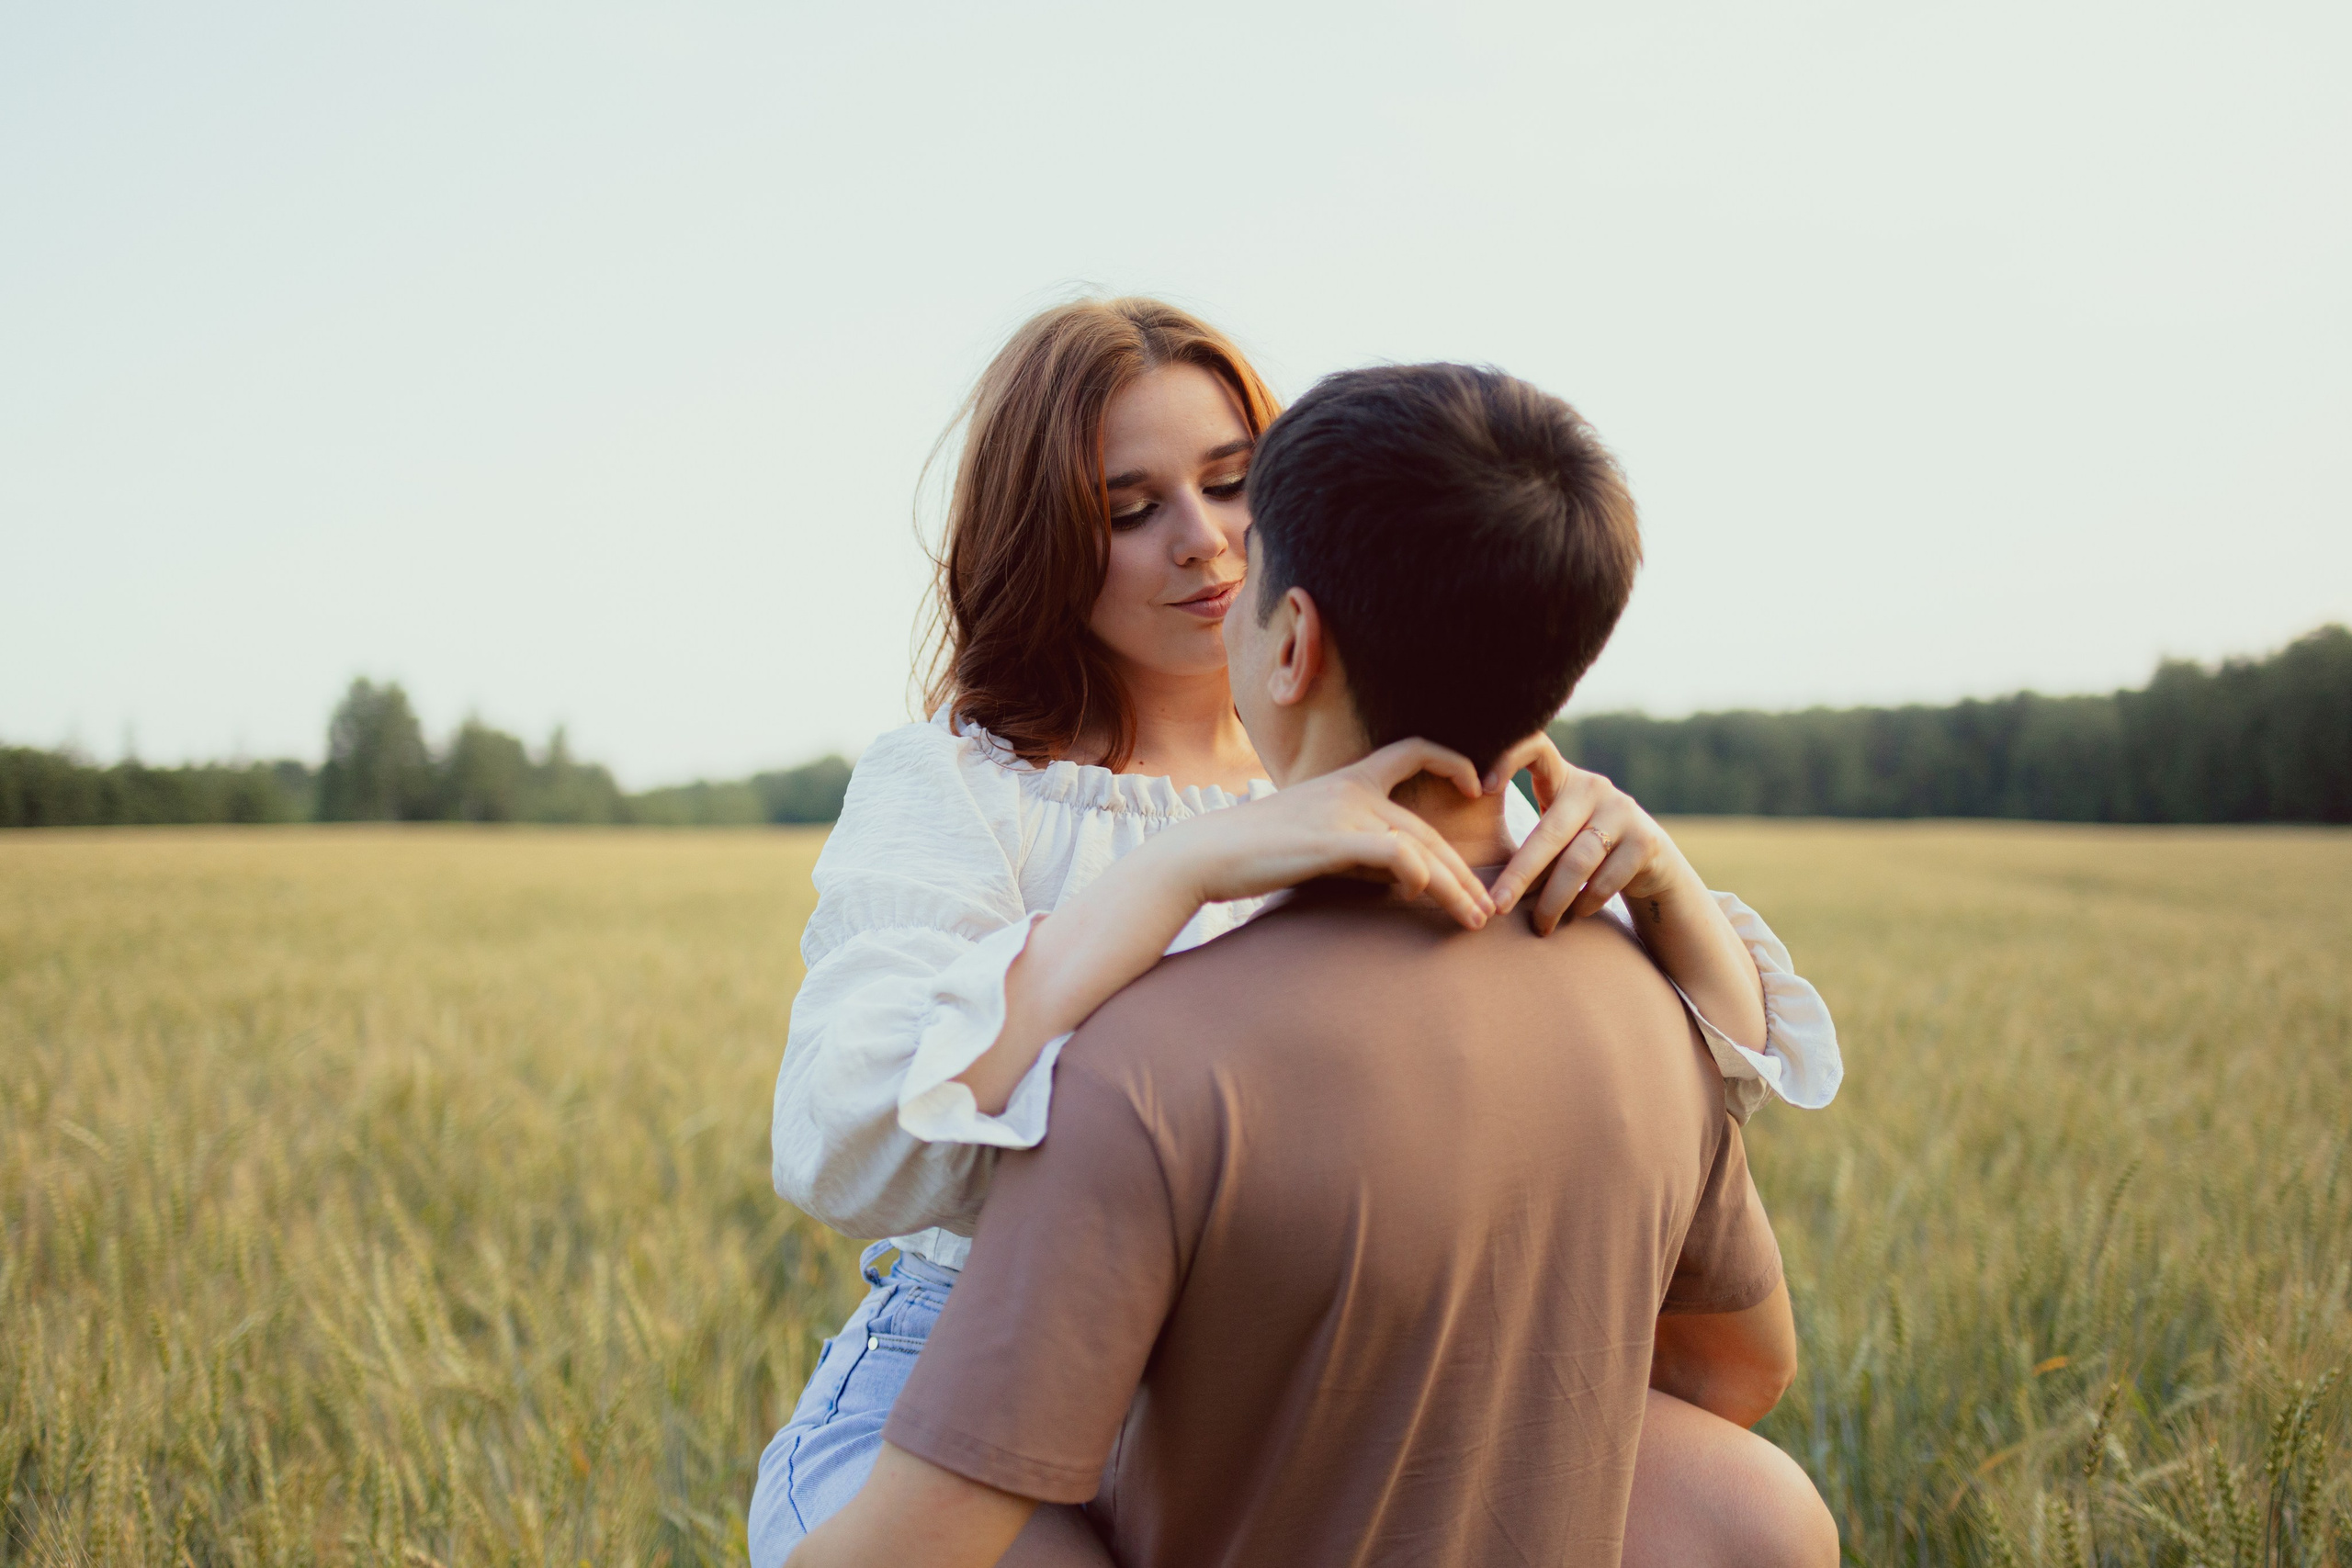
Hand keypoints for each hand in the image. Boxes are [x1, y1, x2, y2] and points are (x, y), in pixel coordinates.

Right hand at [1163, 739, 1497, 930]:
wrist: (1206, 854)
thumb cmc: (1257, 853)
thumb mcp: (1318, 842)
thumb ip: (1362, 849)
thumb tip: (1406, 876)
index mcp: (1348, 779)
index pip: (1413, 750)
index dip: (1452, 761)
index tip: (1474, 787)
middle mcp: (1351, 789)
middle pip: (1427, 828)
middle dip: (1463, 872)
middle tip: (1487, 907)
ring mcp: (1343, 812)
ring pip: (1420, 846)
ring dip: (1454, 887)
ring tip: (1474, 918)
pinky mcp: (1331, 841)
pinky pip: (1394, 853)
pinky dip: (1418, 875)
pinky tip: (1421, 896)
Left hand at [1484, 734, 1691, 935]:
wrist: (1651, 861)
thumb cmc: (1583, 847)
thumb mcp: (1557, 831)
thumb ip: (1530, 838)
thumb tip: (1474, 879)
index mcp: (1564, 779)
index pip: (1536, 748)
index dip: (1509, 758)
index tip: (1482, 788)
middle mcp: (1594, 788)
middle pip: (1549, 832)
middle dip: (1519, 874)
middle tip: (1497, 906)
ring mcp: (1623, 812)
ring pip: (1577, 862)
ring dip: (1553, 901)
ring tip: (1538, 926)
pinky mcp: (1645, 841)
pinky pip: (1605, 880)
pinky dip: (1585, 903)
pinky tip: (1575, 914)